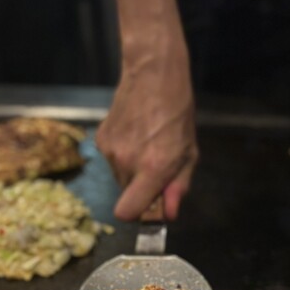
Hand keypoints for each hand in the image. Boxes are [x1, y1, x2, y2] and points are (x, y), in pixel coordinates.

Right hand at [96, 52, 197, 221]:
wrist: (153, 74)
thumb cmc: (177, 114)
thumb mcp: (189, 154)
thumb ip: (178, 187)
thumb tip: (169, 214)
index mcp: (153, 168)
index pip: (127, 212)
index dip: (138, 215)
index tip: (150, 206)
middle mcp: (127, 163)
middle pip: (127, 197)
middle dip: (141, 190)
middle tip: (156, 167)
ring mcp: (111, 151)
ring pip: (120, 178)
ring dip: (133, 171)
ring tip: (147, 145)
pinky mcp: (101, 139)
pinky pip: (112, 161)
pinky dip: (123, 155)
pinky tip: (135, 135)